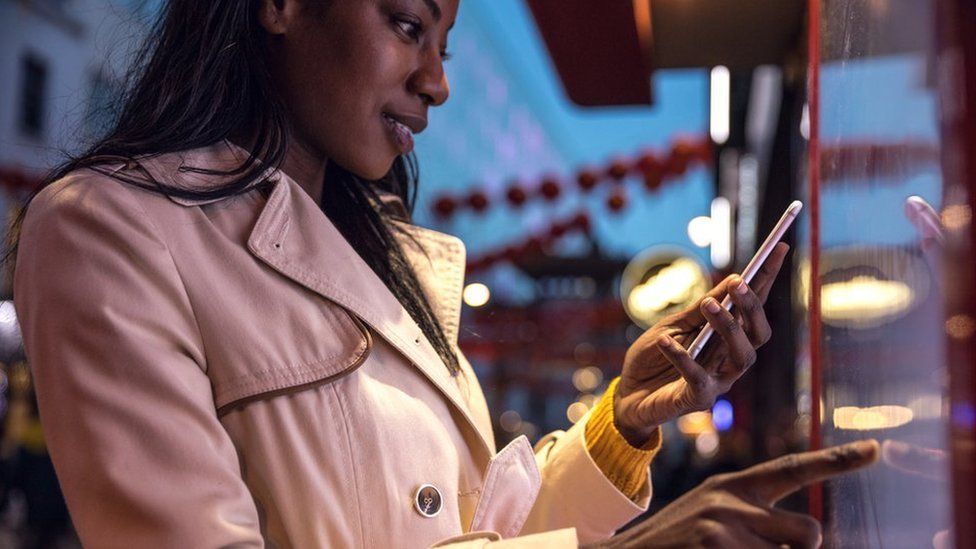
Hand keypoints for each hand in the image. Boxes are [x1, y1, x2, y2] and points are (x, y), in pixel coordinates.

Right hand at [587, 440, 879, 548]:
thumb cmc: (681, 540)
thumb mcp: (713, 512)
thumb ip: (754, 513)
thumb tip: (809, 533)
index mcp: (735, 486)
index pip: (793, 468)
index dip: (836, 460)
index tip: (875, 448)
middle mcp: (733, 501)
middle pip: (809, 529)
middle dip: (802, 546)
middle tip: (772, 548)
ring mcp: (726, 528)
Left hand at [614, 243, 789, 445]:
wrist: (627, 394)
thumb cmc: (652, 358)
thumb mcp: (672, 326)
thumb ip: (699, 310)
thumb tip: (732, 280)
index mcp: (726, 338)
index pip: (754, 307)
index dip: (768, 279)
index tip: (777, 248)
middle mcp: (729, 359)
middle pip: (757, 333)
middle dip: (751, 306)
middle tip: (736, 283)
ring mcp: (718, 382)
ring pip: (741, 356)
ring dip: (727, 327)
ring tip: (707, 305)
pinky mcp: (697, 400)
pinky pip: (697, 378)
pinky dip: (682, 358)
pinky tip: (666, 342)